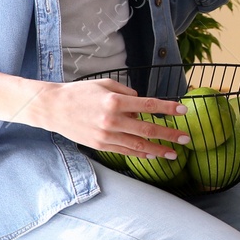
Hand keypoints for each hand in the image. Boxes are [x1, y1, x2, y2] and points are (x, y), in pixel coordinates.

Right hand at [20, 78, 191, 159]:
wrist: (53, 108)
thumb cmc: (80, 92)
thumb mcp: (106, 84)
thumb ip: (128, 93)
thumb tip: (144, 104)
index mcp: (115, 101)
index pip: (149, 105)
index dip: (168, 108)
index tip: (184, 110)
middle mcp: (112, 120)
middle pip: (148, 128)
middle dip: (169, 134)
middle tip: (186, 138)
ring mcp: (106, 135)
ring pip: (138, 144)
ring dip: (158, 150)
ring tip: (174, 153)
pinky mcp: (100, 145)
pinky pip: (125, 151)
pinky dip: (140, 153)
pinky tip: (152, 155)